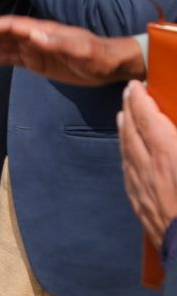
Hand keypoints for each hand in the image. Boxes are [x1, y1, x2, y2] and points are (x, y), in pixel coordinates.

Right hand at [0, 16, 145, 84]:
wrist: (112, 66)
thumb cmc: (99, 56)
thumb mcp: (82, 51)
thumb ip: (59, 43)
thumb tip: (33, 35)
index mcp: (41, 30)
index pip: (8, 26)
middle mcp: (33, 36)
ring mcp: (33, 48)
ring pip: (0, 44)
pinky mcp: (36, 61)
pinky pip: (9, 58)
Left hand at [119, 81, 176, 248]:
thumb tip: (170, 132)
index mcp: (171, 156)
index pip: (148, 118)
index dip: (141, 100)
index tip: (137, 86)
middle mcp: (151, 171)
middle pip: (132, 132)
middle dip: (130, 109)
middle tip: (129, 94)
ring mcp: (144, 191)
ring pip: (127, 153)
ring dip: (125, 131)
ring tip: (124, 117)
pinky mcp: (143, 210)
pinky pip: (129, 174)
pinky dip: (126, 157)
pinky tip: (128, 155)